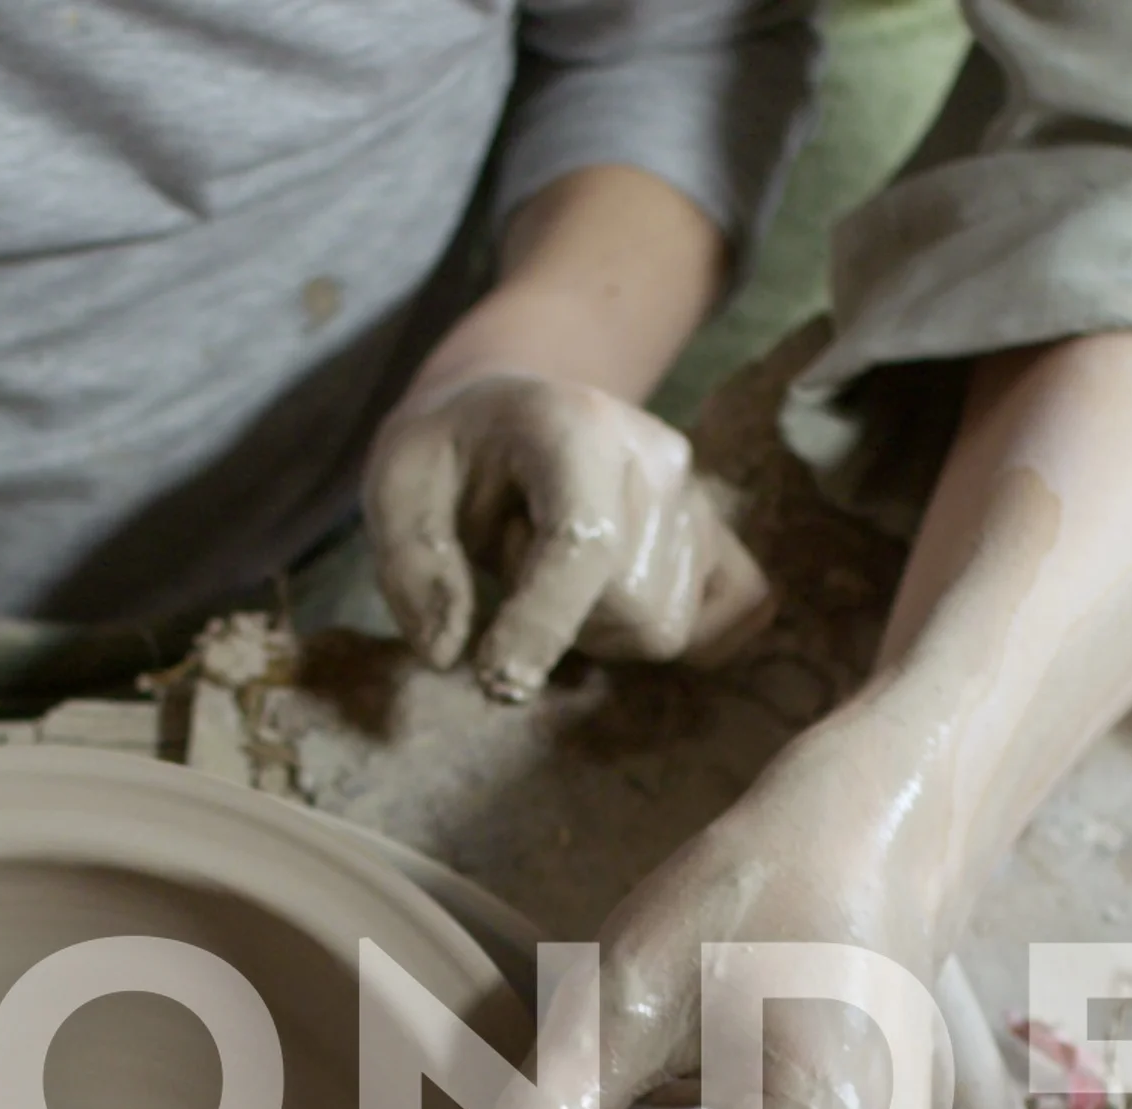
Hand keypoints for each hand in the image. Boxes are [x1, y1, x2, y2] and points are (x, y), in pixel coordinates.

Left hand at [366, 372, 769, 703]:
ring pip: (667, 627)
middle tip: (516, 566)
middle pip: (633, 605)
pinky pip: (736, 614)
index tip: (492, 677)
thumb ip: (412, 566)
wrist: (510, 409)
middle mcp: (657, 456)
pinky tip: (615, 602)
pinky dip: (677, 632)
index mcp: (573, 424)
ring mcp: (698, 495)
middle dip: (560, 621)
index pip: (585, 543)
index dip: (542, 626)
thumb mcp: (395, 484)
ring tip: (558, 571)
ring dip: (599, 628)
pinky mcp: (720, 533)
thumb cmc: (451, 451)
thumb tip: (448, 654)